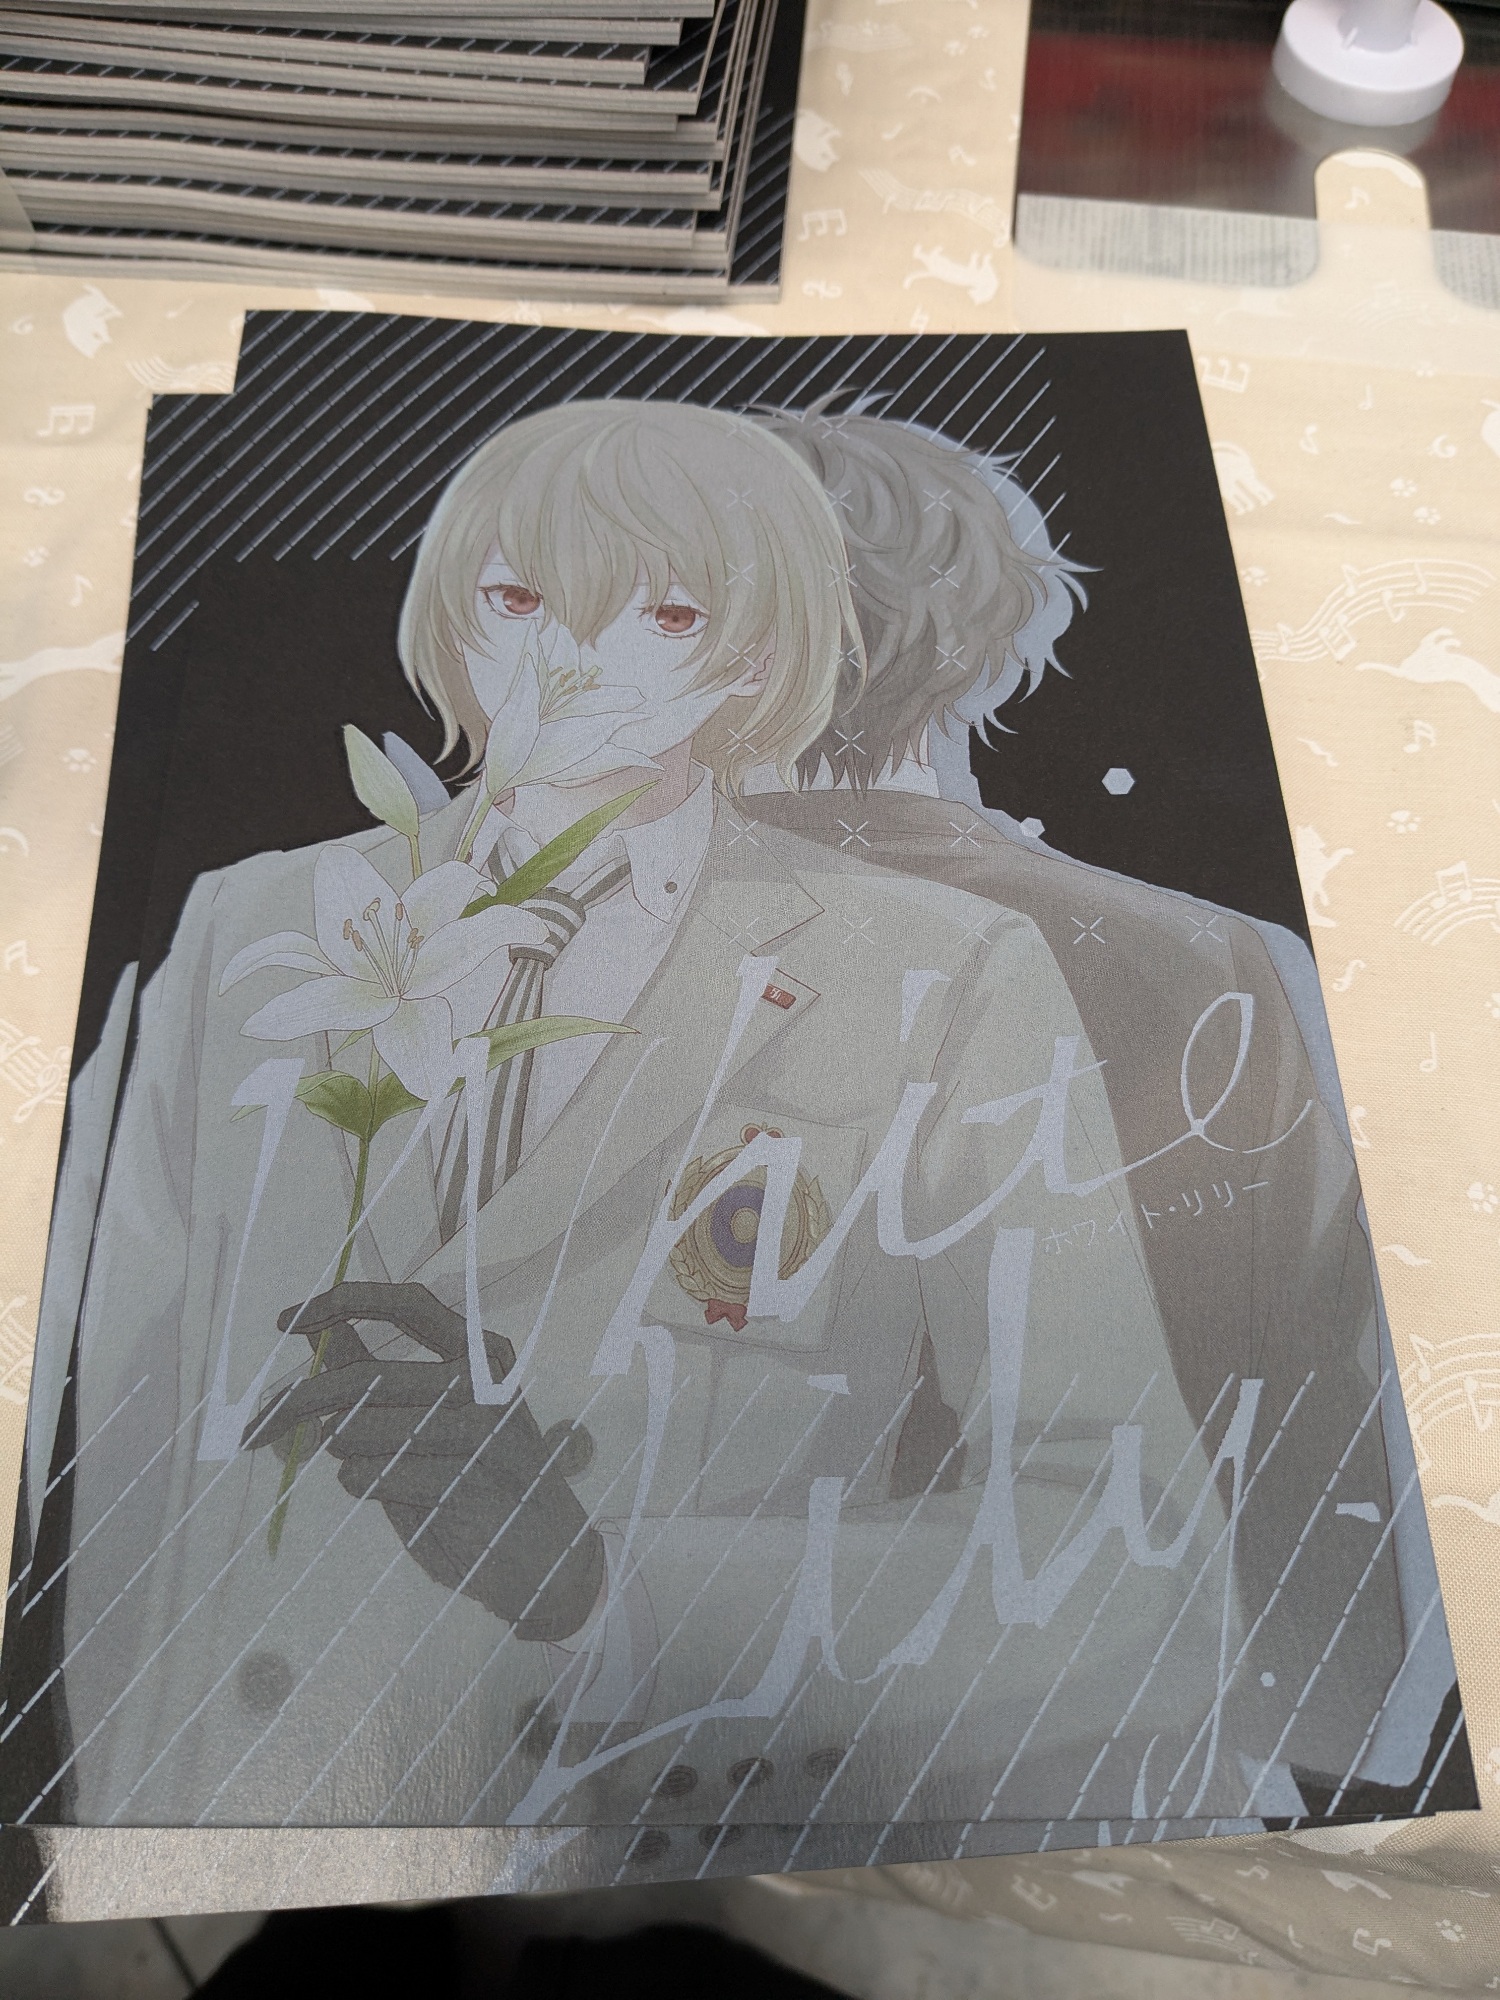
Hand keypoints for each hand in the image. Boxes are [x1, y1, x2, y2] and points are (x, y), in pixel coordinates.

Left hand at [242, 1281, 603, 1641]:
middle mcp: (485, 1383)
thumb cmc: (483, 1477)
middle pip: (361, 1379)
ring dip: (343, 1454)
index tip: (287, 1320)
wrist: (547, 1556)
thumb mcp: (442, 1414)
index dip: (342, 1303)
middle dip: (297, 1403)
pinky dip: (362, 1486)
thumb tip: (321, 1334)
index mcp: (482, 1352)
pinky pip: (369, 1478)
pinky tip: (396, 1493)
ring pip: (355, 1433)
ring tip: (373, 1466)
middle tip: (256, 1427)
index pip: (408, 1304)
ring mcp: (477, 1434)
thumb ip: (385, 1375)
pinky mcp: (460, 1486)